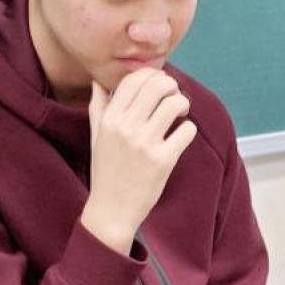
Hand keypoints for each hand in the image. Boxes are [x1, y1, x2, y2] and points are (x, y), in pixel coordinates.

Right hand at [80, 70, 196, 252]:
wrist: (112, 210)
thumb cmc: (105, 171)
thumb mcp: (96, 136)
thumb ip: (98, 106)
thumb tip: (98, 81)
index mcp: (109, 119)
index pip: (133, 80)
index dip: (151, 75)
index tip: (159, 83)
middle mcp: (126, 127)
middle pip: (156, 85)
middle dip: (171, 85)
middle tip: (174, 96)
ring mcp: (145, 144)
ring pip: (174, 104)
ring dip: (183, 103)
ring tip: (181, 113)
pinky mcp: (163, 160)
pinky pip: (187, 131)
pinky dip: (189, 129)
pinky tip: (182, 136)